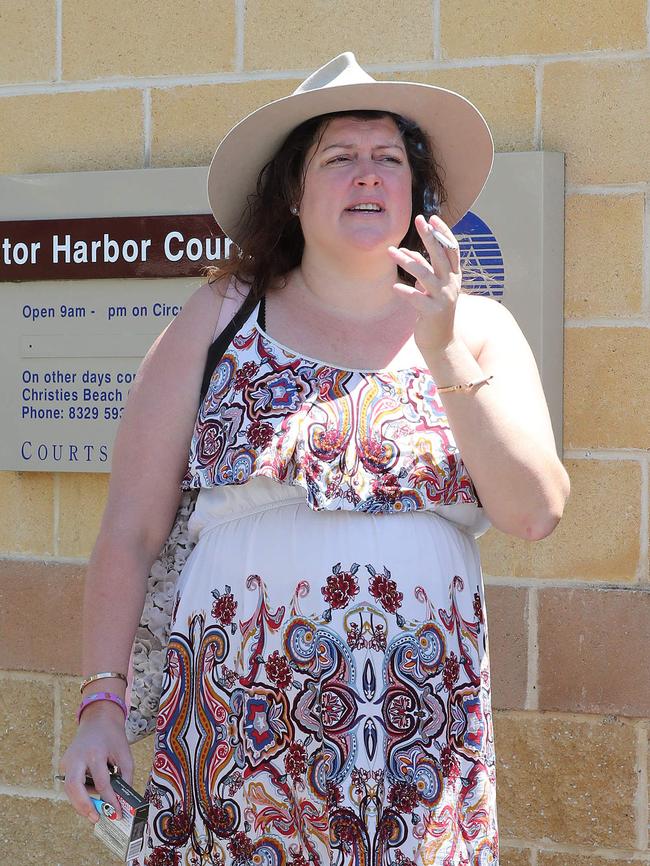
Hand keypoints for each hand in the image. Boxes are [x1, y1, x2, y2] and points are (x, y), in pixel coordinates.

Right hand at [59, 702, 133, 822]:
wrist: (98, 720)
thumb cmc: (113, 737)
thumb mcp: (124, 753)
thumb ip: (126, 777)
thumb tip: (123, 801)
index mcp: (95, 752)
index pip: (101, 782)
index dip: (110, 800)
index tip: (117, 813)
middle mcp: (77, 756)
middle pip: (74, 786)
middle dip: (84, 806)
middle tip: (96, 818)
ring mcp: (68, 760)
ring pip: (69, 789)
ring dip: (80, 803)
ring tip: (94, 813)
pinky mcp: (64, 764)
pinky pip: (70, 784)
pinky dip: (79, 794)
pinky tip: (89, 799)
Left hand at [388, 214, 462, 356]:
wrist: (441, 341)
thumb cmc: (434, 311)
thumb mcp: (431, 287)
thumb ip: (424, 269)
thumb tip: (406, 251)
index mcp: (454, 276)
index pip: (452, 249)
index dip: (443, 233)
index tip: (432, 218)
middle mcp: (451, 284)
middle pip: (440, 255)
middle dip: (429, 236)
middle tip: (418, 220)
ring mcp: (443, 298)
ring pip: (424, 274)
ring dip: (407, 261)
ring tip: (391, 252)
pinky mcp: (432, 312)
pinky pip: (416, 298)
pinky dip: (405, 292)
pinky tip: (395, 287)